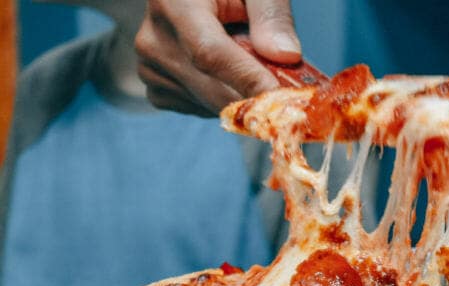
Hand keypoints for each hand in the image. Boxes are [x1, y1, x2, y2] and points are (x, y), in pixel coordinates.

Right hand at [136, 0, 300, 115]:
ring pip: (212, 105)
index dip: (248, 80)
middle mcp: (154, 40)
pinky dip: (228, 101)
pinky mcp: (157, 88)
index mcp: (173, 3)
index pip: (210, 53)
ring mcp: (151, 68)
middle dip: (258, 98)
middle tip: (295, 97)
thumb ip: (271, 13)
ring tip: (258, 69)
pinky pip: (202, 110)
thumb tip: (285, 56)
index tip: (283, 98)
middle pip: (212, 88)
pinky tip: (234, 76)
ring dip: (246, 98)